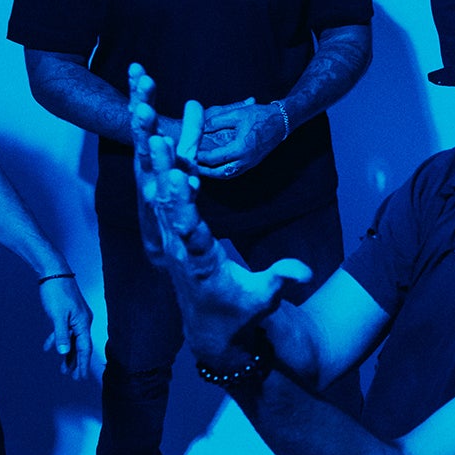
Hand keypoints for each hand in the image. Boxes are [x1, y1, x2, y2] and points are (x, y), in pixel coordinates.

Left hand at [38, 275, 94, 378]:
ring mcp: (75, 317)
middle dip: (76, 362)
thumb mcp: (57, 316)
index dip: (82, 363)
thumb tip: (63, 352)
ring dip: (67, 353)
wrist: (53, 272)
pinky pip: (64, 331)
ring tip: (63, 368)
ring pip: (72, 340)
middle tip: (73, 377)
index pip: (84, 347)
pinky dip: (57, 339)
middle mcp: (82, 321)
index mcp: (83, 323)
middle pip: (80, 346)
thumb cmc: (56, 292)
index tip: (80, 376)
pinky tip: (49, 347)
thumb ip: (61, 335)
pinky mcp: (67, 314)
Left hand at [129, 70, 311, 358]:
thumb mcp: (262, 300)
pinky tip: (164, 139)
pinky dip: (165, 167)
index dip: (183, 205)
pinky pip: (167, 194)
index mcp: (199, 263)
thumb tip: (304, 272)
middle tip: (153, 136)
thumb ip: (279, 281)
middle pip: (166, 202)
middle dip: (160, 169)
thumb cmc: (239, 313)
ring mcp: (173, 236)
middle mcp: (178, 245)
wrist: (211, 328)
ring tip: (150, 126)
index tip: (177, 178)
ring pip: (161, 192)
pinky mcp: (175, 229)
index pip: (189, 230)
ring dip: (157, 159)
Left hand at [192, 97, 287, 178]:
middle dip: (203, 170)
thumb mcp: (237, 113)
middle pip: (219, 172)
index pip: (214, 157)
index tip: (189, 153)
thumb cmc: (260, 116)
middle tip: (190, 167)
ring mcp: (249, 163)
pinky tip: (214, 167)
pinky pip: (234, 172)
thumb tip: (200, 126)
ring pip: (226, 175)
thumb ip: (217, 120)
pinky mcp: (252, 164)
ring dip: (212, 173)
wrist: (281, 122)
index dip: (200, 156)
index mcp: (241, 148)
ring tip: (199, 168)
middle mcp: (245, 160)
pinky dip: (222, 172)